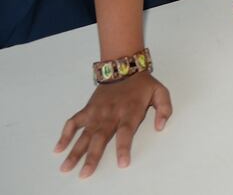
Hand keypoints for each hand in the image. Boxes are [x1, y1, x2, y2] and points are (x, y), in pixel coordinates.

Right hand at [55, 71, 171, 177]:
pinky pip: (73, 122)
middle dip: (92, 157)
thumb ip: (164, 109)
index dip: (123, 148)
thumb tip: (160, 127)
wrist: (124, 67)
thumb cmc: (143, 84)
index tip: (122, 164)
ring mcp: (97, 112)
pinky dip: (65, 134)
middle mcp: (111, 114)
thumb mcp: (160, 93)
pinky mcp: (87, 110)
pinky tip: (58, 148)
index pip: (126, 133)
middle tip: (85, 174)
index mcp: (130, 112)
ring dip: (75, 151)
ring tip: (66, 167)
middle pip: (100, 138)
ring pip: (84, 134)